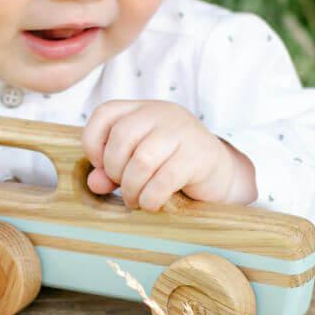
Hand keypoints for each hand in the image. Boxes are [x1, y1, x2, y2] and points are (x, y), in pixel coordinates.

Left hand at [80, 100, 256, 210]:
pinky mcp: (197, 156)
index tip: (101, 166)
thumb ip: (113, 169)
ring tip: (136, 200)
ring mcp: (182, 132)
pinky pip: (163, 180)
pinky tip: (151, 204)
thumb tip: (94, 183)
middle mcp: (161, 114)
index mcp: (143, 110)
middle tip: (124, 188)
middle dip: (115, 170)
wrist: (220, 174)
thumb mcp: (139, 163)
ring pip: (141, 160)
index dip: (93, 142)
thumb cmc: (173, 166)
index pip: (105, 113)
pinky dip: (150, 198)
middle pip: (121, 137)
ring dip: (132, 188)